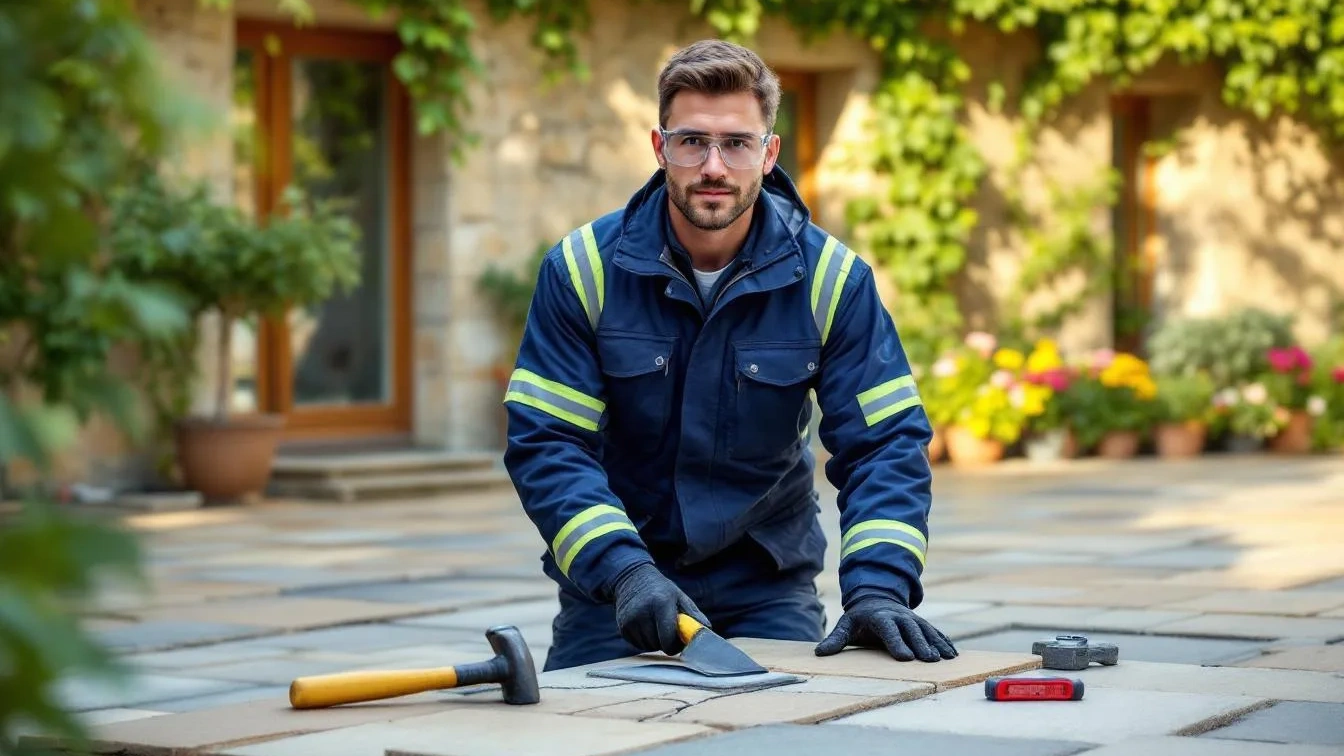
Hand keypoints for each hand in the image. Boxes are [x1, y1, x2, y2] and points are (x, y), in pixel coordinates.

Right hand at [610, 563, 710, 654]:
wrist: (632, 578)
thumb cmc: (661, 590)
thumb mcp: (679, 597)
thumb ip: (694, 615)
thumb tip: (708, 632)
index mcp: (661, 603)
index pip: (668, 638)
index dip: (676, 645)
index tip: (679, 641)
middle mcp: (643, 612)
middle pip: (658, 645)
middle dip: (666, 642)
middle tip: (668, 631)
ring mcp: (630, 620)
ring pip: (648, 646)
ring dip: (655, 642)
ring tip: (656, 626)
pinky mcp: (622, 626)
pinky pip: (637, 645)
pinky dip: (644, 640)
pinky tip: (645, 626)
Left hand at [815, 596, 958, 661]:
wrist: (875, 599)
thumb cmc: (859, 619)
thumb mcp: (846, 626)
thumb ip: (836, 639)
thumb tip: (820, 653)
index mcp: (879, 617)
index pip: (888, 629)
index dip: (896, 643)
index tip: (905, 658)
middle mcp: (898, 616)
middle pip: (911, 630)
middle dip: (921, 644)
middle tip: (929, 661)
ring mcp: (912, 618)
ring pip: (926, 630)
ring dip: (937, 644)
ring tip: (945, 659)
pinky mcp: (921, 623)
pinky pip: (935, 632)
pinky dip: (944, 641)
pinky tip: (953, 655)